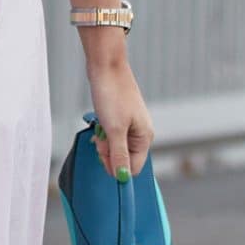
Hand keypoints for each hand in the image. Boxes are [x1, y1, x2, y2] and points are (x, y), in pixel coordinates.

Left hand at [88, 58, 153, 181]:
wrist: (106, 67)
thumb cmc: (112, 95)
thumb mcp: (114, 130)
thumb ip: (118, 155)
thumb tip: (122, 177)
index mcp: (145, 138)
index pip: (133, 168)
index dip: (116, 166)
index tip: (103, 154)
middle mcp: (140, 133)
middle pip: (122, 158)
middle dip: (108, 152)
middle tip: (101, 136)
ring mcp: (130, 125)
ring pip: (114, 146)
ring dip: (104, 141)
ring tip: (101, 125)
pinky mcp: (120, 118)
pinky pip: (110, 134)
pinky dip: (103, 130)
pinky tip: (99, 121)